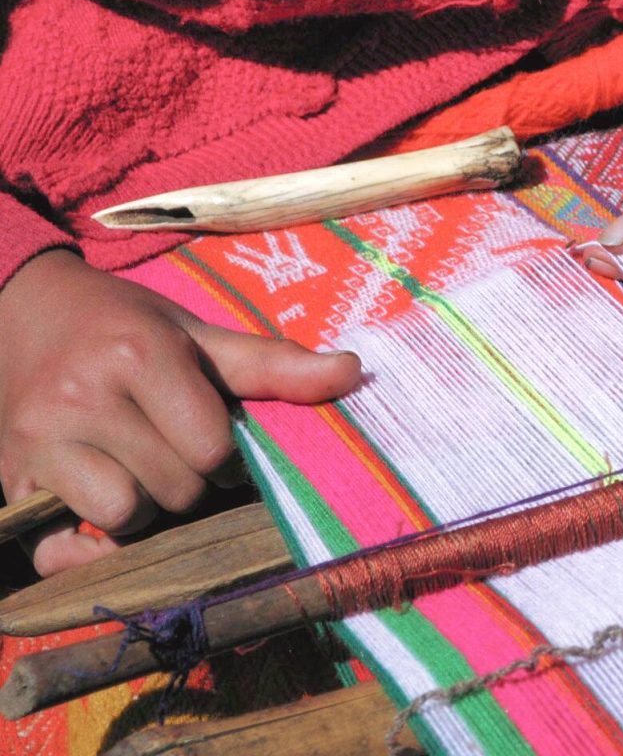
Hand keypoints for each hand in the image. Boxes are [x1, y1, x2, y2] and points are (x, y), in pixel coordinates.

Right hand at [0, 250, 360, 575]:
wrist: (24, 309)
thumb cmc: (125, 325)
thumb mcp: (198, 334)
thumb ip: (274, 363)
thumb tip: (352, 373)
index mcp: (138, 354)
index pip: (212, 448)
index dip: (224, 450)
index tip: (208, 429)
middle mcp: (80, 397)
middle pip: (177, 488)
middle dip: (189, 477)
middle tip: (169, 443)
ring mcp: (38, 441)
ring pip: (127, 516)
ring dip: (146, 505)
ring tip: (135, 466)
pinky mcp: (10, 478)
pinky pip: (62, 549)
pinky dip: (89, 542)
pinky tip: (94, 510)